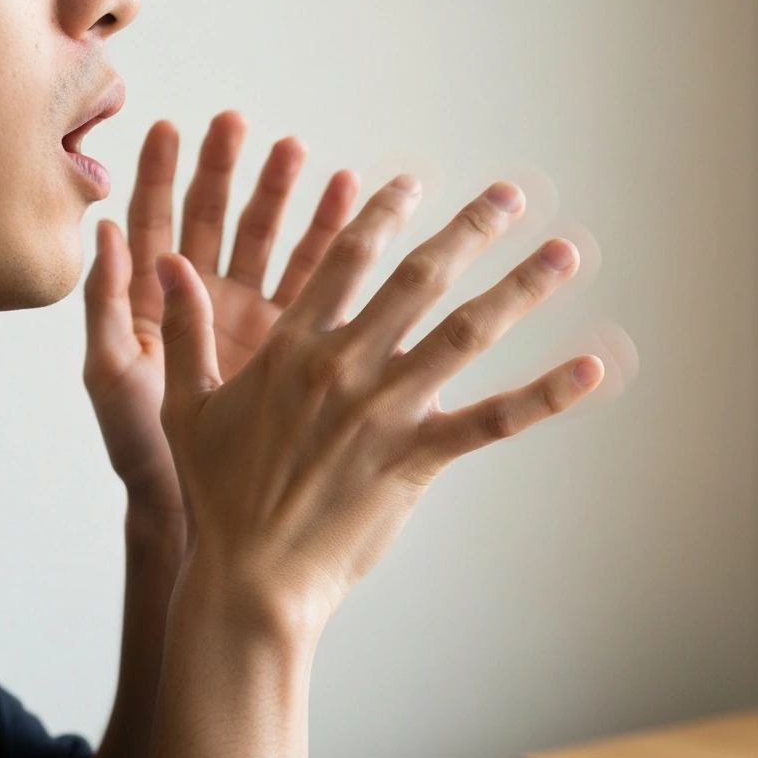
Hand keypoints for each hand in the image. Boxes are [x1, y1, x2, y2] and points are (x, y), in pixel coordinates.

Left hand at [82, 112, 359, 515]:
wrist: (193, 500)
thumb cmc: (140, 445)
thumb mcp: (109, 372)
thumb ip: (104, 303)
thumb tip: (104, 230)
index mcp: (152, 300)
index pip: (154, 220)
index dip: (160, 174)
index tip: (170, 127)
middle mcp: (201, 297)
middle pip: (214, 217)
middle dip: (227, 169)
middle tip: (240, 125)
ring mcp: (248, 314)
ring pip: (266, 239)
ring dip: (281, 194)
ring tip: (298, 151)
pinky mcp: (291, 336)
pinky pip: (312, 277)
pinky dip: (327, 238)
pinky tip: (343, 200)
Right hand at [154, 175, 603, 639]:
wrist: (252, 576)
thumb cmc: (218, 494)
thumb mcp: (187, 405)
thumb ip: (187, 329)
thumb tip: (165, 262)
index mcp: (293, 344)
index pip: (349, 256)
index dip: (385, 210)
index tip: (414, 182)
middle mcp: (346, 364)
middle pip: (421, 277)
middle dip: (471, 229)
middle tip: (512, 195)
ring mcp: (386, 410)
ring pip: (466, 333)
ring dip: (521, 288)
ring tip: (566, 254)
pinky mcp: (417, 459)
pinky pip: (493, 420)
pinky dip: (545, 394)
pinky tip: (591, 369)